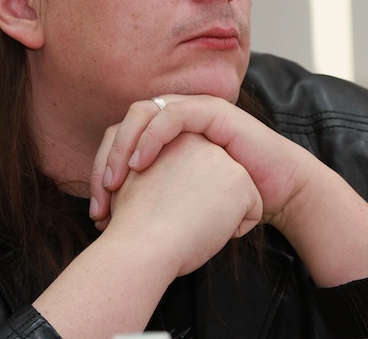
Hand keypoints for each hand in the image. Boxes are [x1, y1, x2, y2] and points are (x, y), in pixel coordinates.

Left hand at [90, 94, 314, 232]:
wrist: (277, 193)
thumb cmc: (228, 201)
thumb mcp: (181, 201)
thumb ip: (151, 198)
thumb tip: (110, 219)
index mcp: (165, 137)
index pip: (119, 141)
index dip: (101, 171)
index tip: (98, 212)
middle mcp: (175, 117)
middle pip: (124, 125)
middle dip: (105, 159)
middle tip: (100, 198)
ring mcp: (192, 110)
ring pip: (142, 113)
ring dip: (122, 145)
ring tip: (114, 181)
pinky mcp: (211, 111)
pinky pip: (172, 114)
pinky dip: (151, 136)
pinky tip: (140, 164)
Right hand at [107, 132, 262, 275]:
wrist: (141, 242)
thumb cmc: (133, 220)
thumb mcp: (138, 178)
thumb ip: (158, 166)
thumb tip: (175, 180)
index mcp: (175, 139)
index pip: (198, 174)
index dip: (182, 198)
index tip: (161, 209)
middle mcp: (199, 140)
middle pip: (216, 183)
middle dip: (201, 204)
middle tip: (175, 216)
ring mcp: (221, 156)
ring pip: (234, 197)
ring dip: (217, 215)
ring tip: (189, 221)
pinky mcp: (239, 177)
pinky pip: (250, 213)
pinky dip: (234, 228)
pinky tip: (208, 228)